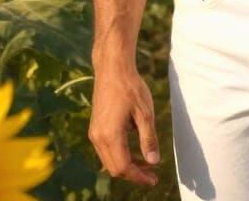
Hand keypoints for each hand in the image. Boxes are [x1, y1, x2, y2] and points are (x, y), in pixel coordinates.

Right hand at [88, 64, 161, 186]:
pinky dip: (119, 156)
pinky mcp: (95, 128)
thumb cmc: (131, 87)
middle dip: (133, 174)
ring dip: (126, 166)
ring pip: (109, 161)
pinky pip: (106, 151)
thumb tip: (154, 162)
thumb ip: (148, 139)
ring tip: (146, 163)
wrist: (112, 68)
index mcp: (110, 135)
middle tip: (152, 174)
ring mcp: (94, 133)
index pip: (124, 167)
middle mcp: (98, 137)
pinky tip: (134, 150)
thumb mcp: (145, 113)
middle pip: (114, 168)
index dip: (139, 177)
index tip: (154, 179)